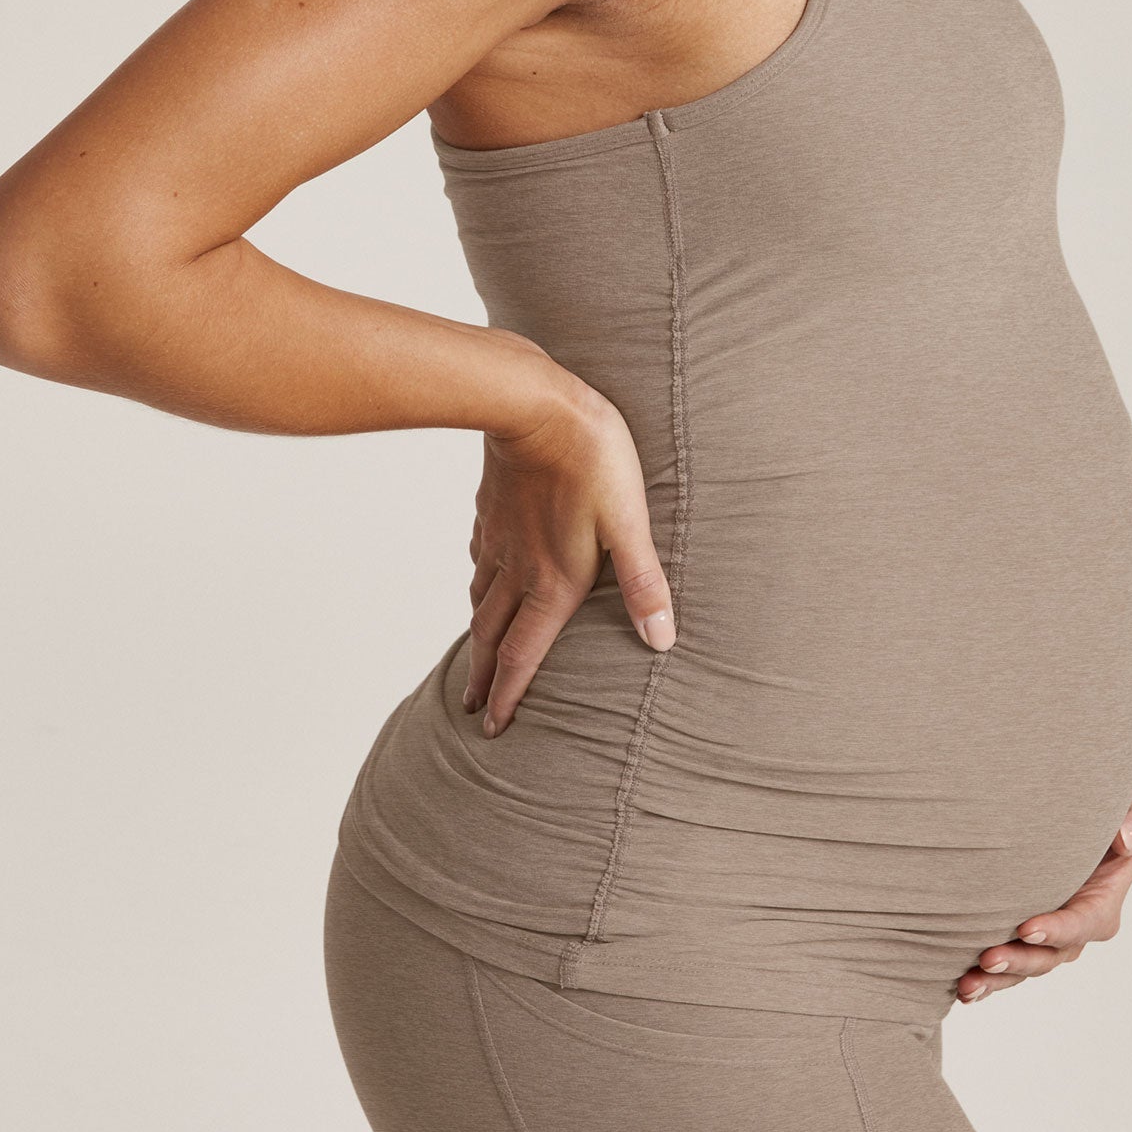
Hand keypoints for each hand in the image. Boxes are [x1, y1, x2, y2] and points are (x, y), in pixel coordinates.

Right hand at [462, 359, 675, 737]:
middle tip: (470, 708)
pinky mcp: (491, 509)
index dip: (509, 696)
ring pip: (479, 598)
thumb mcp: (630, 523)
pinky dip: (476, 582)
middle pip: (492, 637)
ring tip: (475, 654)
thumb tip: (662, 640)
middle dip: (483, 678)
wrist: (533, 403)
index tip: (493, 729)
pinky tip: (480, 578)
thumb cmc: (591, 459)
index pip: (524, 655)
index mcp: (552, 582)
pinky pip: (478, 558)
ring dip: (476, 634)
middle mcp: (517, 569)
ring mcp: (498, 538)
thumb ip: (644, 582)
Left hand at [956, 800, 1131, 1001]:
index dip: (1057, 930)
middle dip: (1019, 960)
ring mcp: (1045, 942)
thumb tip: (1124, 839)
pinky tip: (962, 990)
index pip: (1081, 924)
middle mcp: (1073, 932)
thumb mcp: (1129, 816)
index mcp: (1100, 907)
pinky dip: (985, 983)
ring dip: (996, 979)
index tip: (1027, 928)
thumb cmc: (1101, 822)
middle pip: (1049, 956)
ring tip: (967, 984)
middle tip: (987, 958)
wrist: (1067, 826)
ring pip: (1023, 968)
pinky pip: (1005, 970)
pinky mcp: (1021, 943)